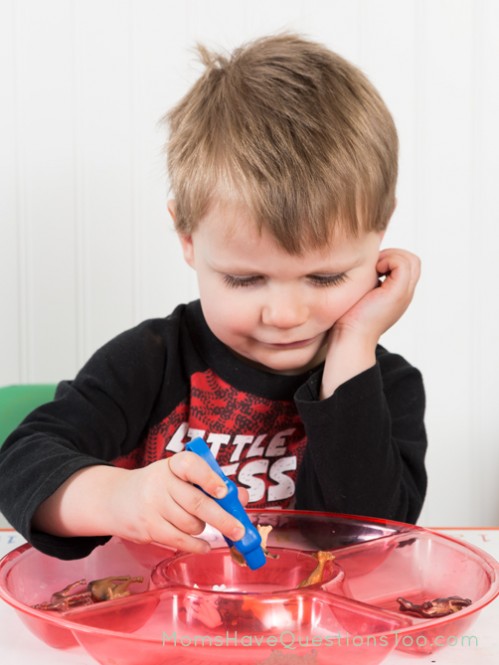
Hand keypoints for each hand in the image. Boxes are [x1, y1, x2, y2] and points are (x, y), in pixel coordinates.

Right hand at [109, 452, 248, 552]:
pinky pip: (179, 540)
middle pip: (197, 503)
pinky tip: (204, 546)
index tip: (224, 491)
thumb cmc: (160, 487)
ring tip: (199, 524)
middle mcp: (161, 483)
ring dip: (203, 528)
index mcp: (173, 465)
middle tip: (240, 530)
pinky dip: (196, 546)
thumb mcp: (182, 478)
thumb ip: (212, 484)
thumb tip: (241, 497)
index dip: (209, 478)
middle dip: (223, 518)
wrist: (115, 498)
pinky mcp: (148, 528)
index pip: (191, 466)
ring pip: (190, 524)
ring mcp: (153, 506)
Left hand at [321, 248, 419, 397]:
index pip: (408, 265)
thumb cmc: (348, 319)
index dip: (392, 258)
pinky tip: (374, 272)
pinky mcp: (397, 293)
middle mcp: (405, 294)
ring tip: (375, 269)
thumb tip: (360, 263)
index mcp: (397, 294)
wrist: (350, 338)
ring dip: (391, 257)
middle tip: (374, 266)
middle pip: (412, 261)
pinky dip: (389, 260)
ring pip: (411, 260)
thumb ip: (367, 281)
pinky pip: (403, 264)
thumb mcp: (361, 294)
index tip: (373, 267)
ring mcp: (403, 294)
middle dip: (393, 255)